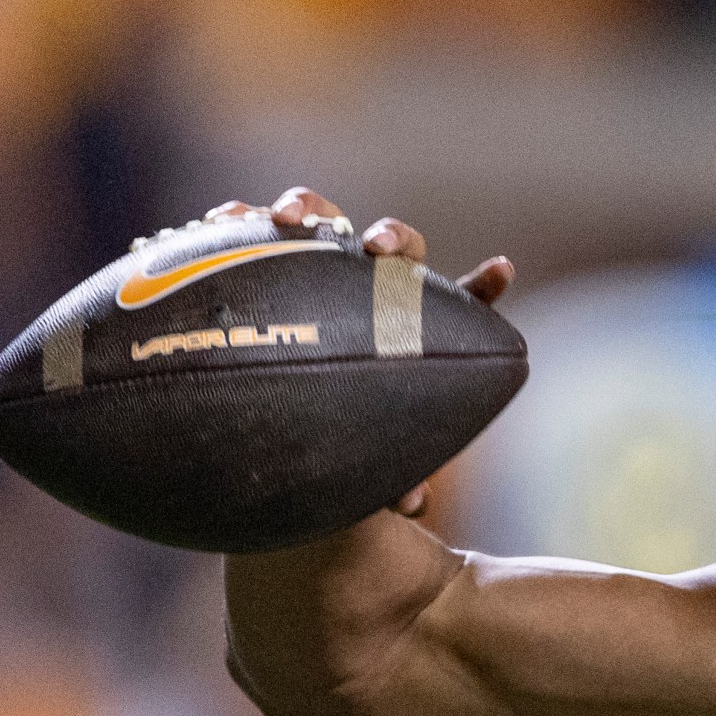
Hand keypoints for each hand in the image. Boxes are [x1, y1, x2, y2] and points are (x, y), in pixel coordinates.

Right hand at [208, 188, 515, 517]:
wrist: (270, 410)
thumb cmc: (336, 430)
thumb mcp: (366, 448)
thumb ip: (393, 471)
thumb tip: (411, 506)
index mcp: (412, 324)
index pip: (459, 301)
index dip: (482, 285)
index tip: (501, 269)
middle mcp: (370, 285)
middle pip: (395, 245)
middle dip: (389, 238)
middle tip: (374, 248)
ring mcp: (316, 263)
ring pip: (322, 220)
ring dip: (307, 210)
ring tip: (285, 220)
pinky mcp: (260, 258)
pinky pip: (247, 231)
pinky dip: (233, 222)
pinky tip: (213, 221)